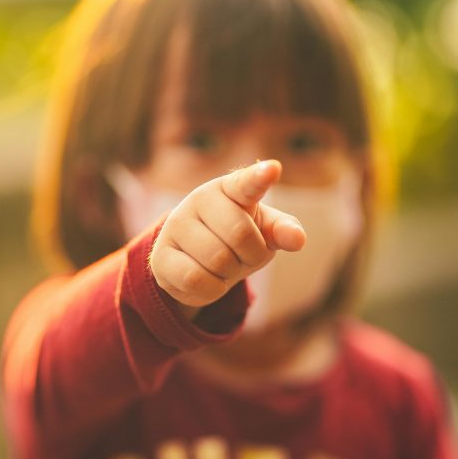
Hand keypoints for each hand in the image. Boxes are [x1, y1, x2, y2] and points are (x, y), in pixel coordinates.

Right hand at [149, 159, 305, 312]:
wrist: (196, 261)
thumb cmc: (236, 237)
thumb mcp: (264, 231)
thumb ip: (282, 230)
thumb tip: (297, 239)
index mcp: (230, 188)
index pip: (246, 182)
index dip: (260, 177)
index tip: (273, 170)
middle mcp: (198, 199)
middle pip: (240, 234)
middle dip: (251, 255)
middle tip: (244, 255)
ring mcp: (176, 226)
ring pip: (218, 260)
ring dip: (230, 273)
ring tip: (223, 266)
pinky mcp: (160, 257)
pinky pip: (196, 279)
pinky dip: (212, 288)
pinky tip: (208, 279)